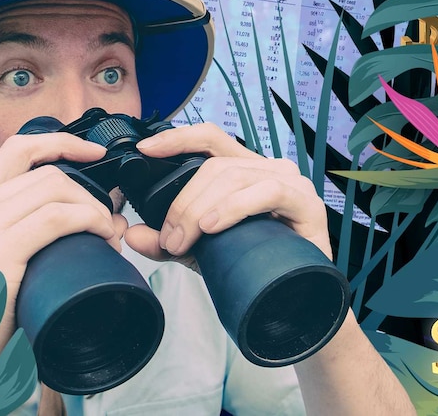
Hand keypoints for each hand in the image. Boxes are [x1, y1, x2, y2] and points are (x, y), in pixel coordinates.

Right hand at [0, 133, 127, 371]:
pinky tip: (101, 236)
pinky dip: (89, 221)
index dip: (60, 143)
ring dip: (93, 208)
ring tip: (108, 235)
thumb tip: (76, 217)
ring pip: (54, 190)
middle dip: (88, 191)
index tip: (94, 154)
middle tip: (107, 222)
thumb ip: (13, 232)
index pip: (15, 150)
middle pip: (44, 173)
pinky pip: (56, 218)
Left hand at [124, 123, 331, 269]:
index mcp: (244, 169)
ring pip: (234, 177)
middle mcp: (268, 168)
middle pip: (214, 166)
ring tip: (184, 241)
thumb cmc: (255, 267)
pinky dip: (234, 208)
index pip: (209, 139)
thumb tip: (131, 234)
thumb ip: (168, 242)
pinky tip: (213, 226)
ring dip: (200, 210)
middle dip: (182, 202)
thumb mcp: (201, 252)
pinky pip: (266, 191)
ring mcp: (290, 182)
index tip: (146, 149)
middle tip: (168, 239)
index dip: (177, 138)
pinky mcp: (306, 202)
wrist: (298, 299)